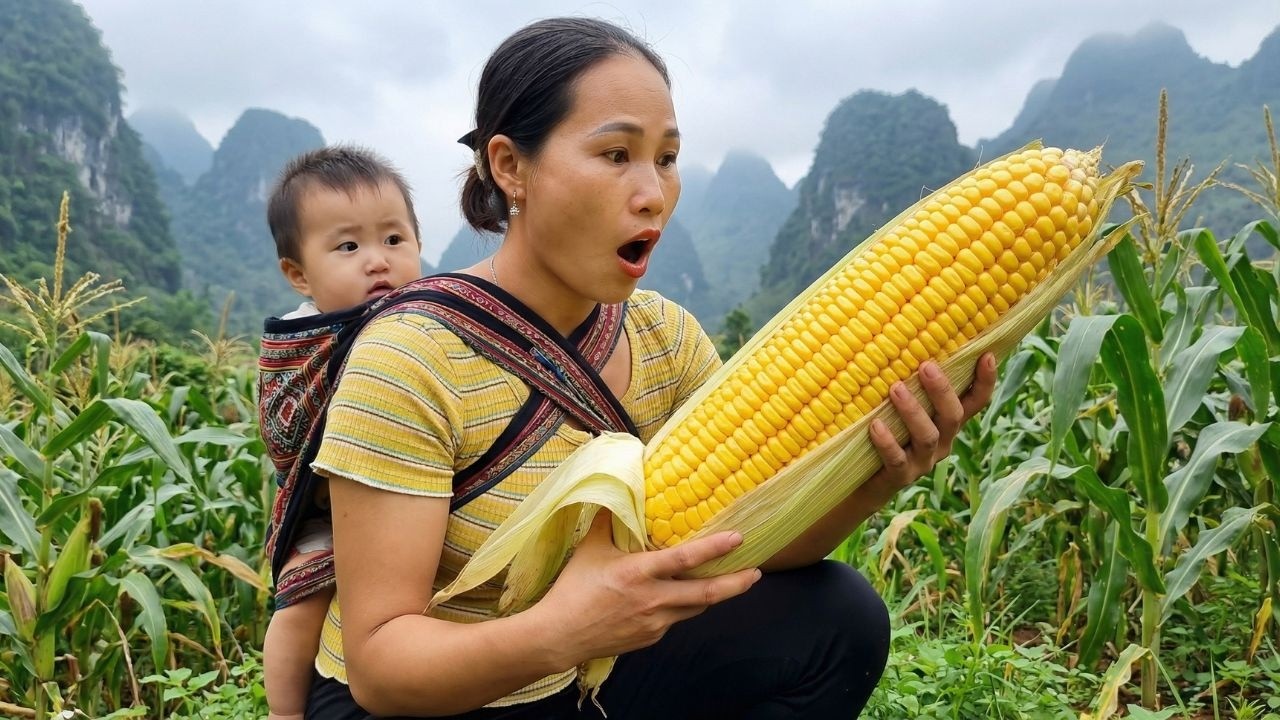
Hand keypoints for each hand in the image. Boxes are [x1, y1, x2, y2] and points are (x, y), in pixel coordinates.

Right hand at [534, 512, 759, 665]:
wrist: (559, 636)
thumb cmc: (573, 589)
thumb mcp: (590, 549)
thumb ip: (609, 521)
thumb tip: (618, 491)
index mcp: (638, 573)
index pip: (686, 559)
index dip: (716, 548)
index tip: (739, 538)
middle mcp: (653, 600)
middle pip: (706, 594)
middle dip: (736, 583)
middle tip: (757, 573)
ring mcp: (655, 623)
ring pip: (696, 607)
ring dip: (715, 595)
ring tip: (732, 582)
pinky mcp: (652, 638)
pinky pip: (676, 618)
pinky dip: (685, 605)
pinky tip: (683, 596)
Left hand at [865, 353, 997, 495]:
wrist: (862, 483)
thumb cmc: (883, 430)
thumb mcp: (900, 407)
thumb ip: (909, 382)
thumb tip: (899, 335)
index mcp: (947, 423)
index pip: (975, 402)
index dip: (985, 382)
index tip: (988, 355)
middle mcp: (942, 441)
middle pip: (952, 416)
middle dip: (941, 390)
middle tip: (925, 366)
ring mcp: (922, 461)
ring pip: (927, 436)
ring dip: (913, 411)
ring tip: (895, 388)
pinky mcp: (899, 477)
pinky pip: (897, 460)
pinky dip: (887, 442)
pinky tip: (875, 425)